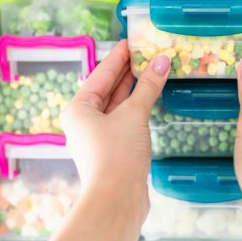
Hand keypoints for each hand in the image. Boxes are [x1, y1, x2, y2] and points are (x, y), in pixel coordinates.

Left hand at [61, 40, 170, 221]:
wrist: (117, 200)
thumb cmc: (116, 155)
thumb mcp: (133, 115)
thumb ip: (148, 86)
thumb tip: (162, 60)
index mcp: (79, 109)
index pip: (101, 74)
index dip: (118, 56)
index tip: (133, 41)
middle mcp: (84, 122)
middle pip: (108, 90)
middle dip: (128, 72)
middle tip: (148, 53)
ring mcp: (98, 138)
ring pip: (118, 107)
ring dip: (135, 91)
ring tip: (153, 70)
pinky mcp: (113, 151)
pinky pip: (125, 122)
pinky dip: (138, 109)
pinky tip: (151, 100)